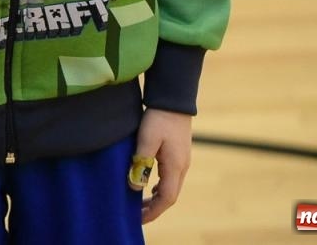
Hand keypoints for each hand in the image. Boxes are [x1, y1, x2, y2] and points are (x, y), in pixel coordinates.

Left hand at [135, 108, 192, 223]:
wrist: (174, 99)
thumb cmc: (159, 118)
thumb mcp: (146, 139)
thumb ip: (140, 162)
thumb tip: (134, 186)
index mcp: (175, 166)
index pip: (166, 198)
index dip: (153, 210)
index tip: (138, 218)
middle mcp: (182, 167)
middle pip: (170, 196)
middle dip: (154, 207)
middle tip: (136, 214)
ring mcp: (182, 161)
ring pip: (171, 187)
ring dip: (156, 197)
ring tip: (140, 203)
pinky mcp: (178, 154)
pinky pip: (170, 177)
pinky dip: (159, 186)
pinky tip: (149, 185)